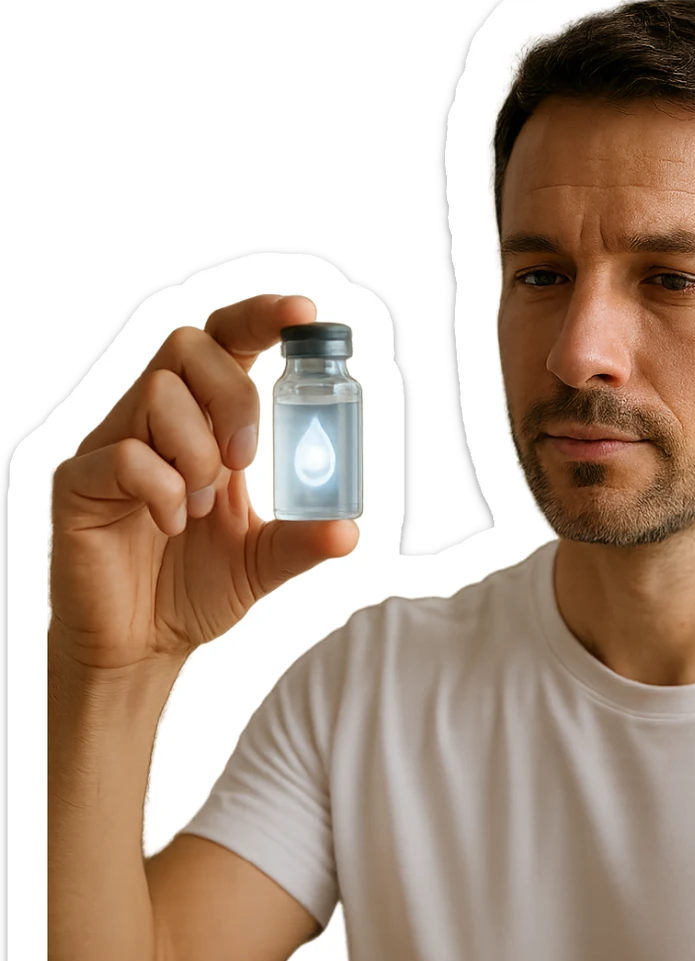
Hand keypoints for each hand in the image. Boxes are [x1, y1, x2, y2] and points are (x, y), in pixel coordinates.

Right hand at [49, 294, 359, 671]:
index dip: (261, 317)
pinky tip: (172, 525)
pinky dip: (163, 490)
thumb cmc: (192, 590)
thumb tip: (349, 529)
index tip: (305, 314)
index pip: (226, 342)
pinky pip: (123, 455)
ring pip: (156, 393)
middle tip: (246, 459)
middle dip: (232, 395)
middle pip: (188, 344)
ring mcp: (112, 446)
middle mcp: (154, 421)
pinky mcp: (79, 483)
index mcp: (203, 423)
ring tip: (202, 509)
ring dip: (197, 452)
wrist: (140, 647)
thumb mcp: (263, 562)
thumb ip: (303, 540)